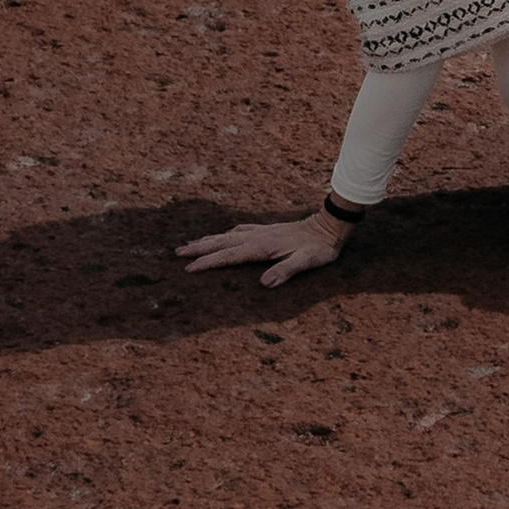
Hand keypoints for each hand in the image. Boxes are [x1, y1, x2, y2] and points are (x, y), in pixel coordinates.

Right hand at [178, 210, 346, 287]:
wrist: (330, 225)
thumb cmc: (319, 248)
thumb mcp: (307, 262)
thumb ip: (286, 270)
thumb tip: (265, 283)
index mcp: (262, 246)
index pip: (229, 256)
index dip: (208, 262)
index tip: (189, 268)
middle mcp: (258, 236)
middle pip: (222, 242)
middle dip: (200, 248)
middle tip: (178, 252)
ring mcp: (262, 231)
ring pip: (228, 235)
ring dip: (209, 239)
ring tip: (192, 243)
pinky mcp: (268, 230)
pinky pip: (240, 230)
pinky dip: (226, 234)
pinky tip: (225, 234)